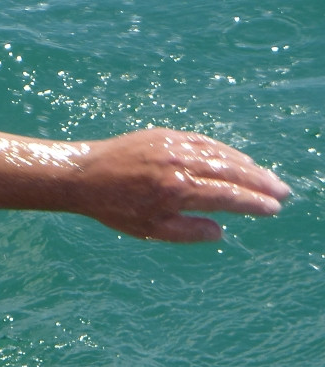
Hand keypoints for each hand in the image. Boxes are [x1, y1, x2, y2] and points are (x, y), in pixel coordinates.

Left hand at [77, 128, 290, 241]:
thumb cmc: (114, 207)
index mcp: (176, 190)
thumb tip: (221, 231)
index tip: (272, 208)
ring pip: (221, 154)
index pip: (228, 196)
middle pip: (232, 172)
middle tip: (283, 192)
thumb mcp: (149, 230)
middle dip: (261, 182)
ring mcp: (173, 145)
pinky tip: (236, 159)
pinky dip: (224, 151)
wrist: (83, 174)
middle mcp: (179, 164)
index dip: (254, 203)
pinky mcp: (166, 134)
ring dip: (247, 166)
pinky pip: (203, 142)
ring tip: (266, 177)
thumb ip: (187, 232)